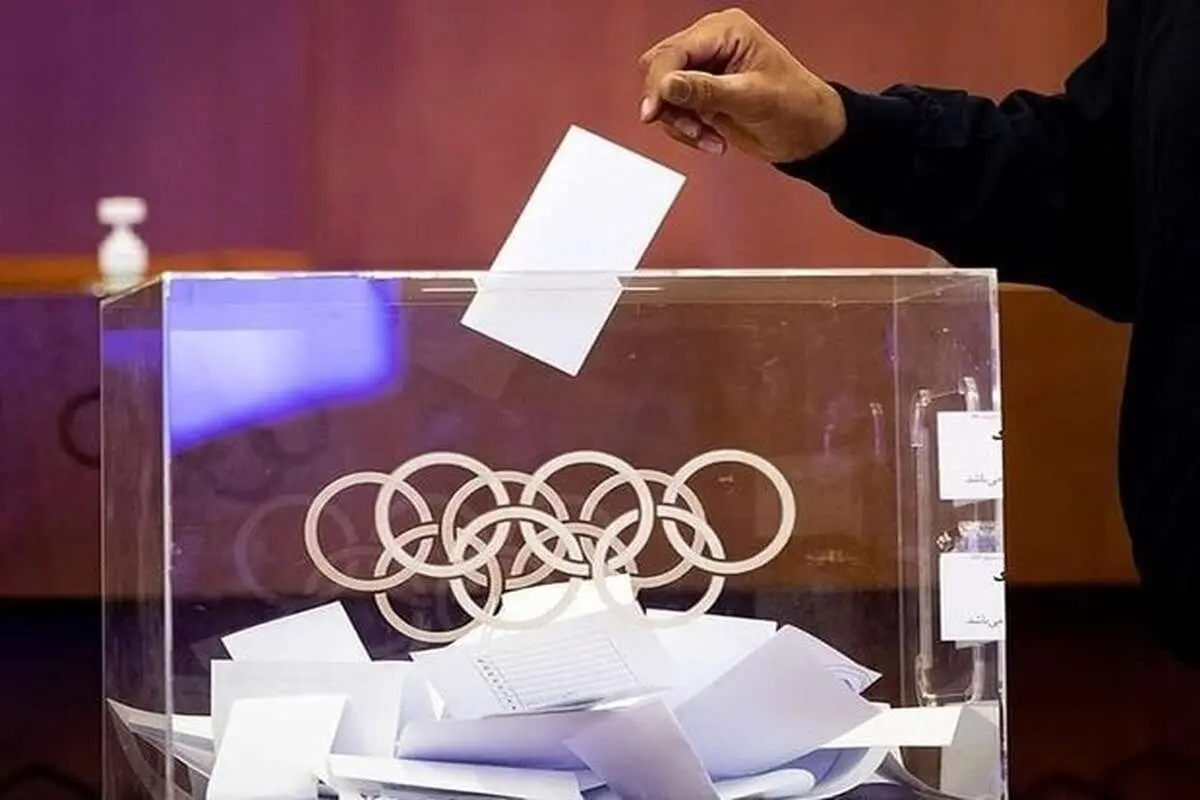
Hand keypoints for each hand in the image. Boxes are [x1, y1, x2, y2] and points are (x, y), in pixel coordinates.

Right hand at [638, 8, 846, 162]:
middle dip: (669, 103)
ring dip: (679, 122)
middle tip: (688, 128)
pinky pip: (674, 112)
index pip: (675, 51)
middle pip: (660, 68)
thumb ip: (706, 91)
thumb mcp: (751, 98)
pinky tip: (711, 139)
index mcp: (726, 31)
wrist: (808, 133)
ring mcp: (705, 71)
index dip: (659, 82)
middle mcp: (711, 45)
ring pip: (664, 94)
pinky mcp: (702, 95)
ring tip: (706, 137)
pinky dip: (687, 131)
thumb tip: (667, 85)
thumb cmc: (796, 105)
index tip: (653, 111)